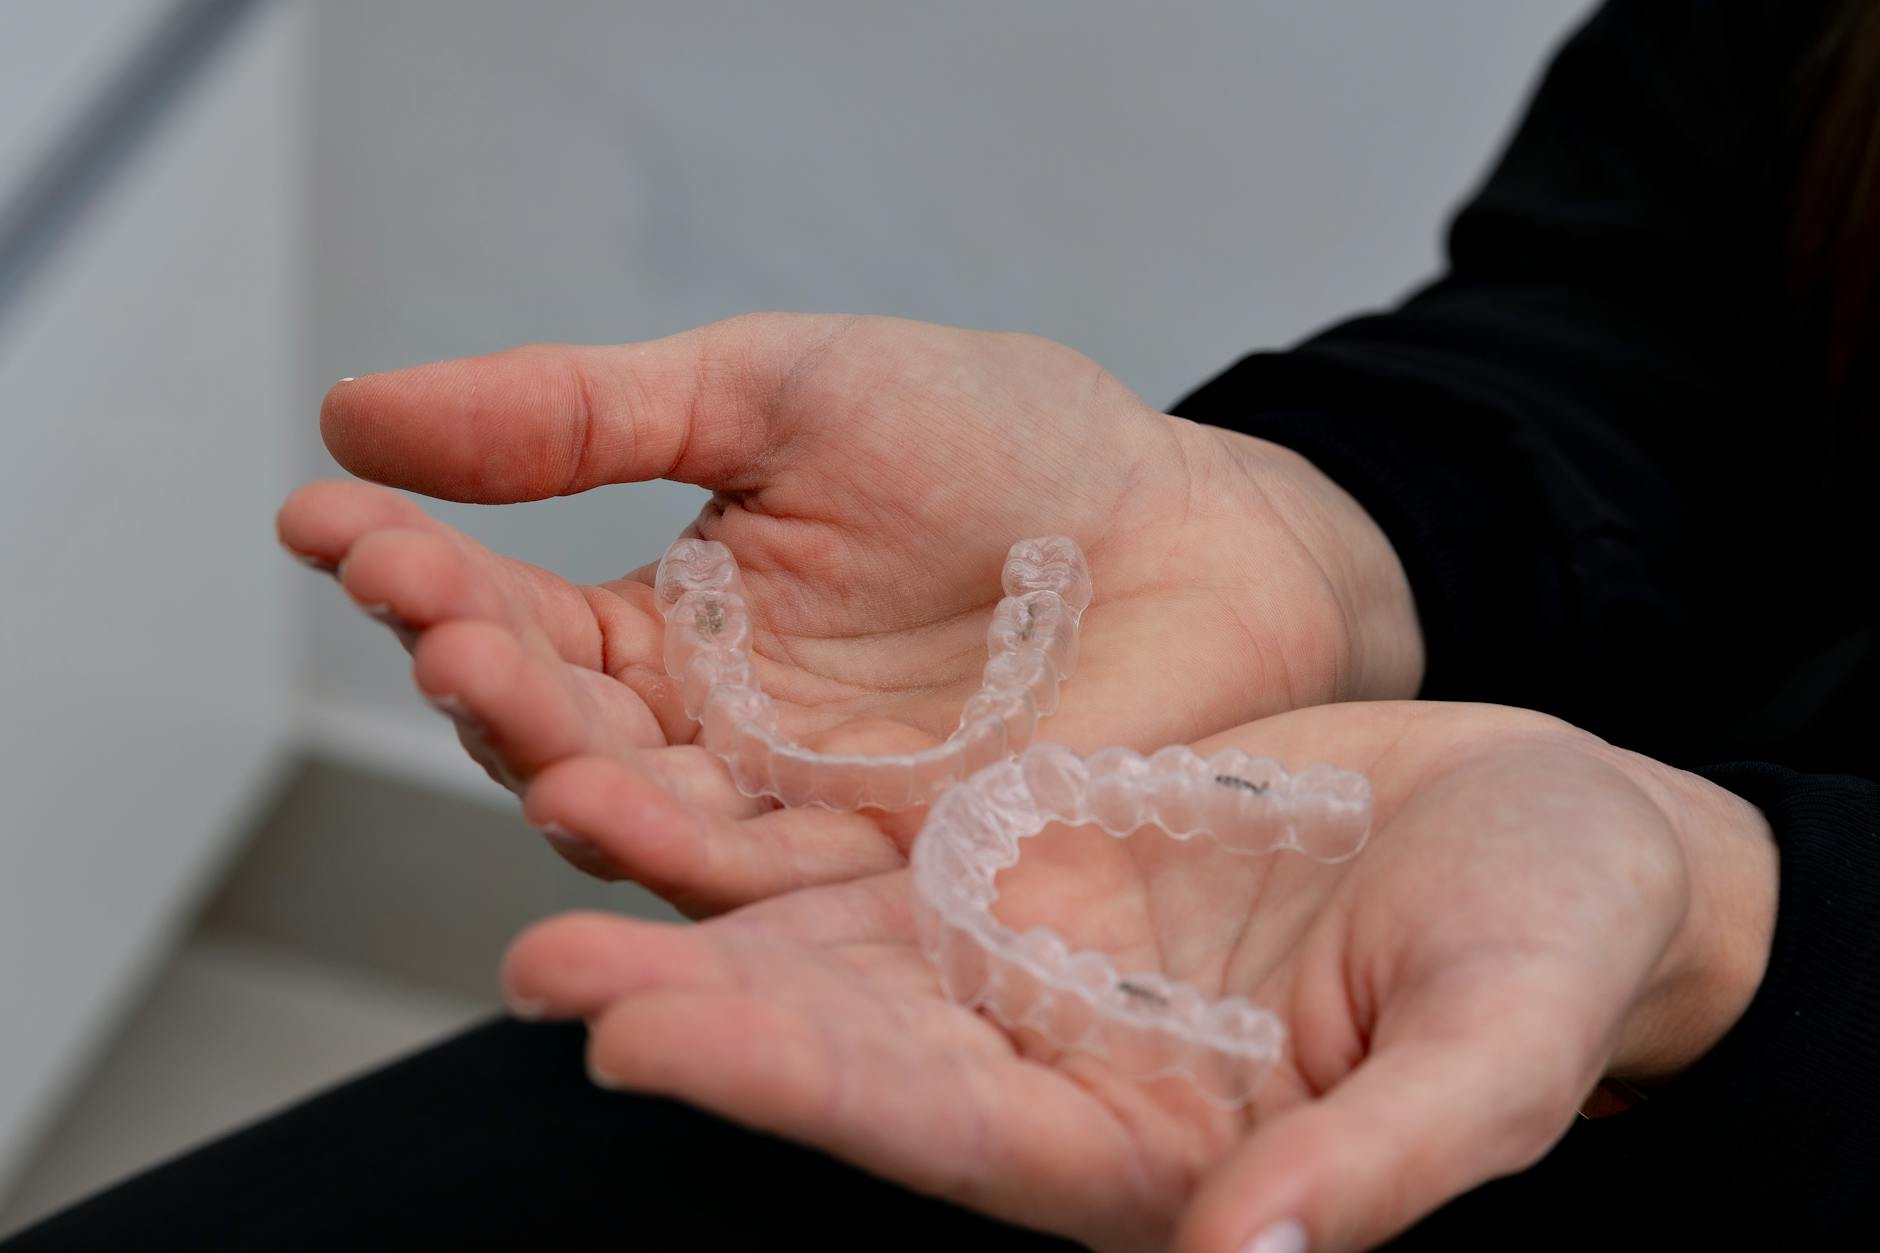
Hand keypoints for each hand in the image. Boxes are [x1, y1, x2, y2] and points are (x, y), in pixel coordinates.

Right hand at [277, 315, 1420, 871]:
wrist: (1187, 522)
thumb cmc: (1002, 442)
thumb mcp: (774, 392)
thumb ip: (582, 415)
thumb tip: (359, 414)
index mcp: (676, 628)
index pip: (516, 620)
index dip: (419, 575)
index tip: (331, 521)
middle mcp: (717, 742)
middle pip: (558, 739)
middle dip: (483, 683)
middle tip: (431, 615)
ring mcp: (802, 818)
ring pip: (644, 828)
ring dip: (558, 777)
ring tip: (501, 712)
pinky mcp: (894, 879)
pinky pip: (770, 892)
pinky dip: (680, 861)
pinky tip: (606, 809)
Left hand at [500, 701, 1777, 1251]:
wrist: (1552, 836)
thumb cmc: (1558, 944)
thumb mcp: (1501, 1044)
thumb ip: (1386, 1159)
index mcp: (1156, 1150)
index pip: (947, 1138)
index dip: (796, 1094)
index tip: (643, 1037)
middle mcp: (1068, 1065)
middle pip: (854, 1051)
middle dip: (699, 1011)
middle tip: (539, 960)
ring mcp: (1048, 961)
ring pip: (844, 948)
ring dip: (705, 910)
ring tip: (564, 835)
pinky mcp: (1046, 860)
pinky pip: (894, 847)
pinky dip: (790, 825)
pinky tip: (689, 772)